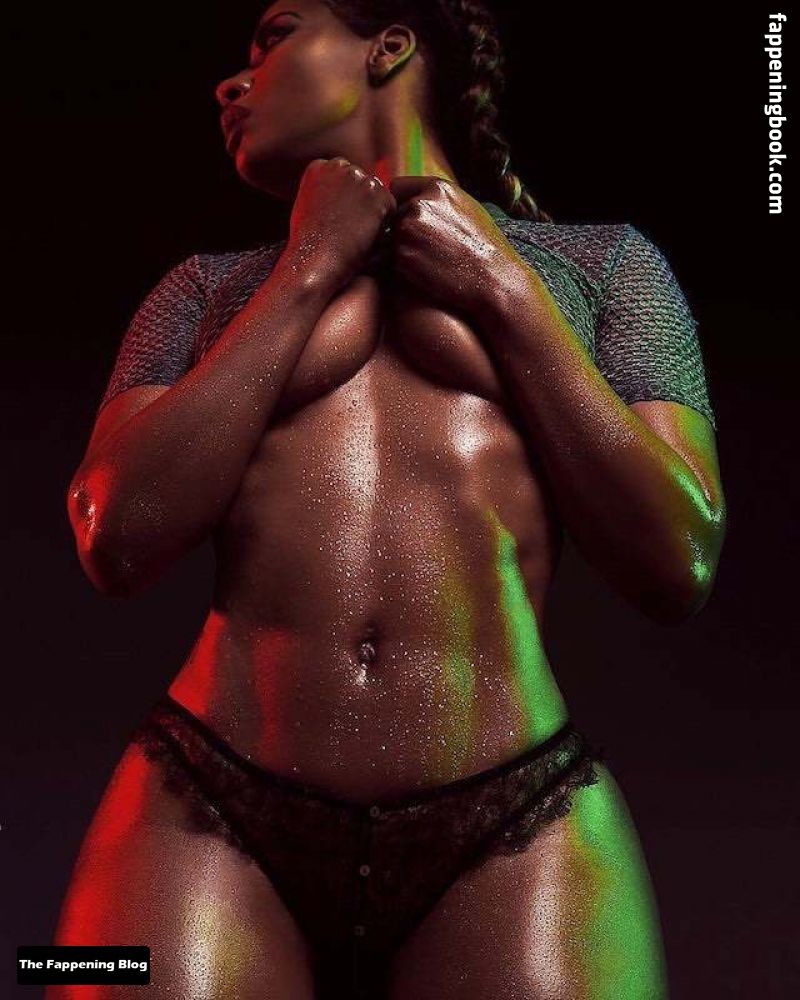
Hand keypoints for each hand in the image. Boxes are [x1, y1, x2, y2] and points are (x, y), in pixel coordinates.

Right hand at [285, 158, 396, 293]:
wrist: (315, 260)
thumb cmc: (309, 246)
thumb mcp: (308, 209)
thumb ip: (327, 194)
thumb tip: (346, 197)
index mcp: (319, 166)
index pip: (344, 180)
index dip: (344, 204)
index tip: (335, 223)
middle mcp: (339, 165)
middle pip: (363, 184)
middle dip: (361, 206)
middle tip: (346, 231)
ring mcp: (360, 177)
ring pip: (377, 196)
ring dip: (372, 215)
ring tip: (352, 235)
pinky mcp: (378, 194)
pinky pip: (390, 209)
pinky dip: (382, 226)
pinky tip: (363, 238)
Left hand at [387, 176, 518, 316]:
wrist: (493, 279)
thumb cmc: (484, 247)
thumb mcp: (466, 208)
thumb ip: (437, 199)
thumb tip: (411, 195)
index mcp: (436, 188)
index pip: (397, 188)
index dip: (401, 203)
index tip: (410, 218)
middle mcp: (419, 205)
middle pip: (393, 215)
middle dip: (403, 229)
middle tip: (429, 248)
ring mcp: (408, 231)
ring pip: (390, 238)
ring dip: (402, 248)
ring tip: (432, 261)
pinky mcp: (402, 257)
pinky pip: (391, 260)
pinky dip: (403, 268)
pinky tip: (427, 273)